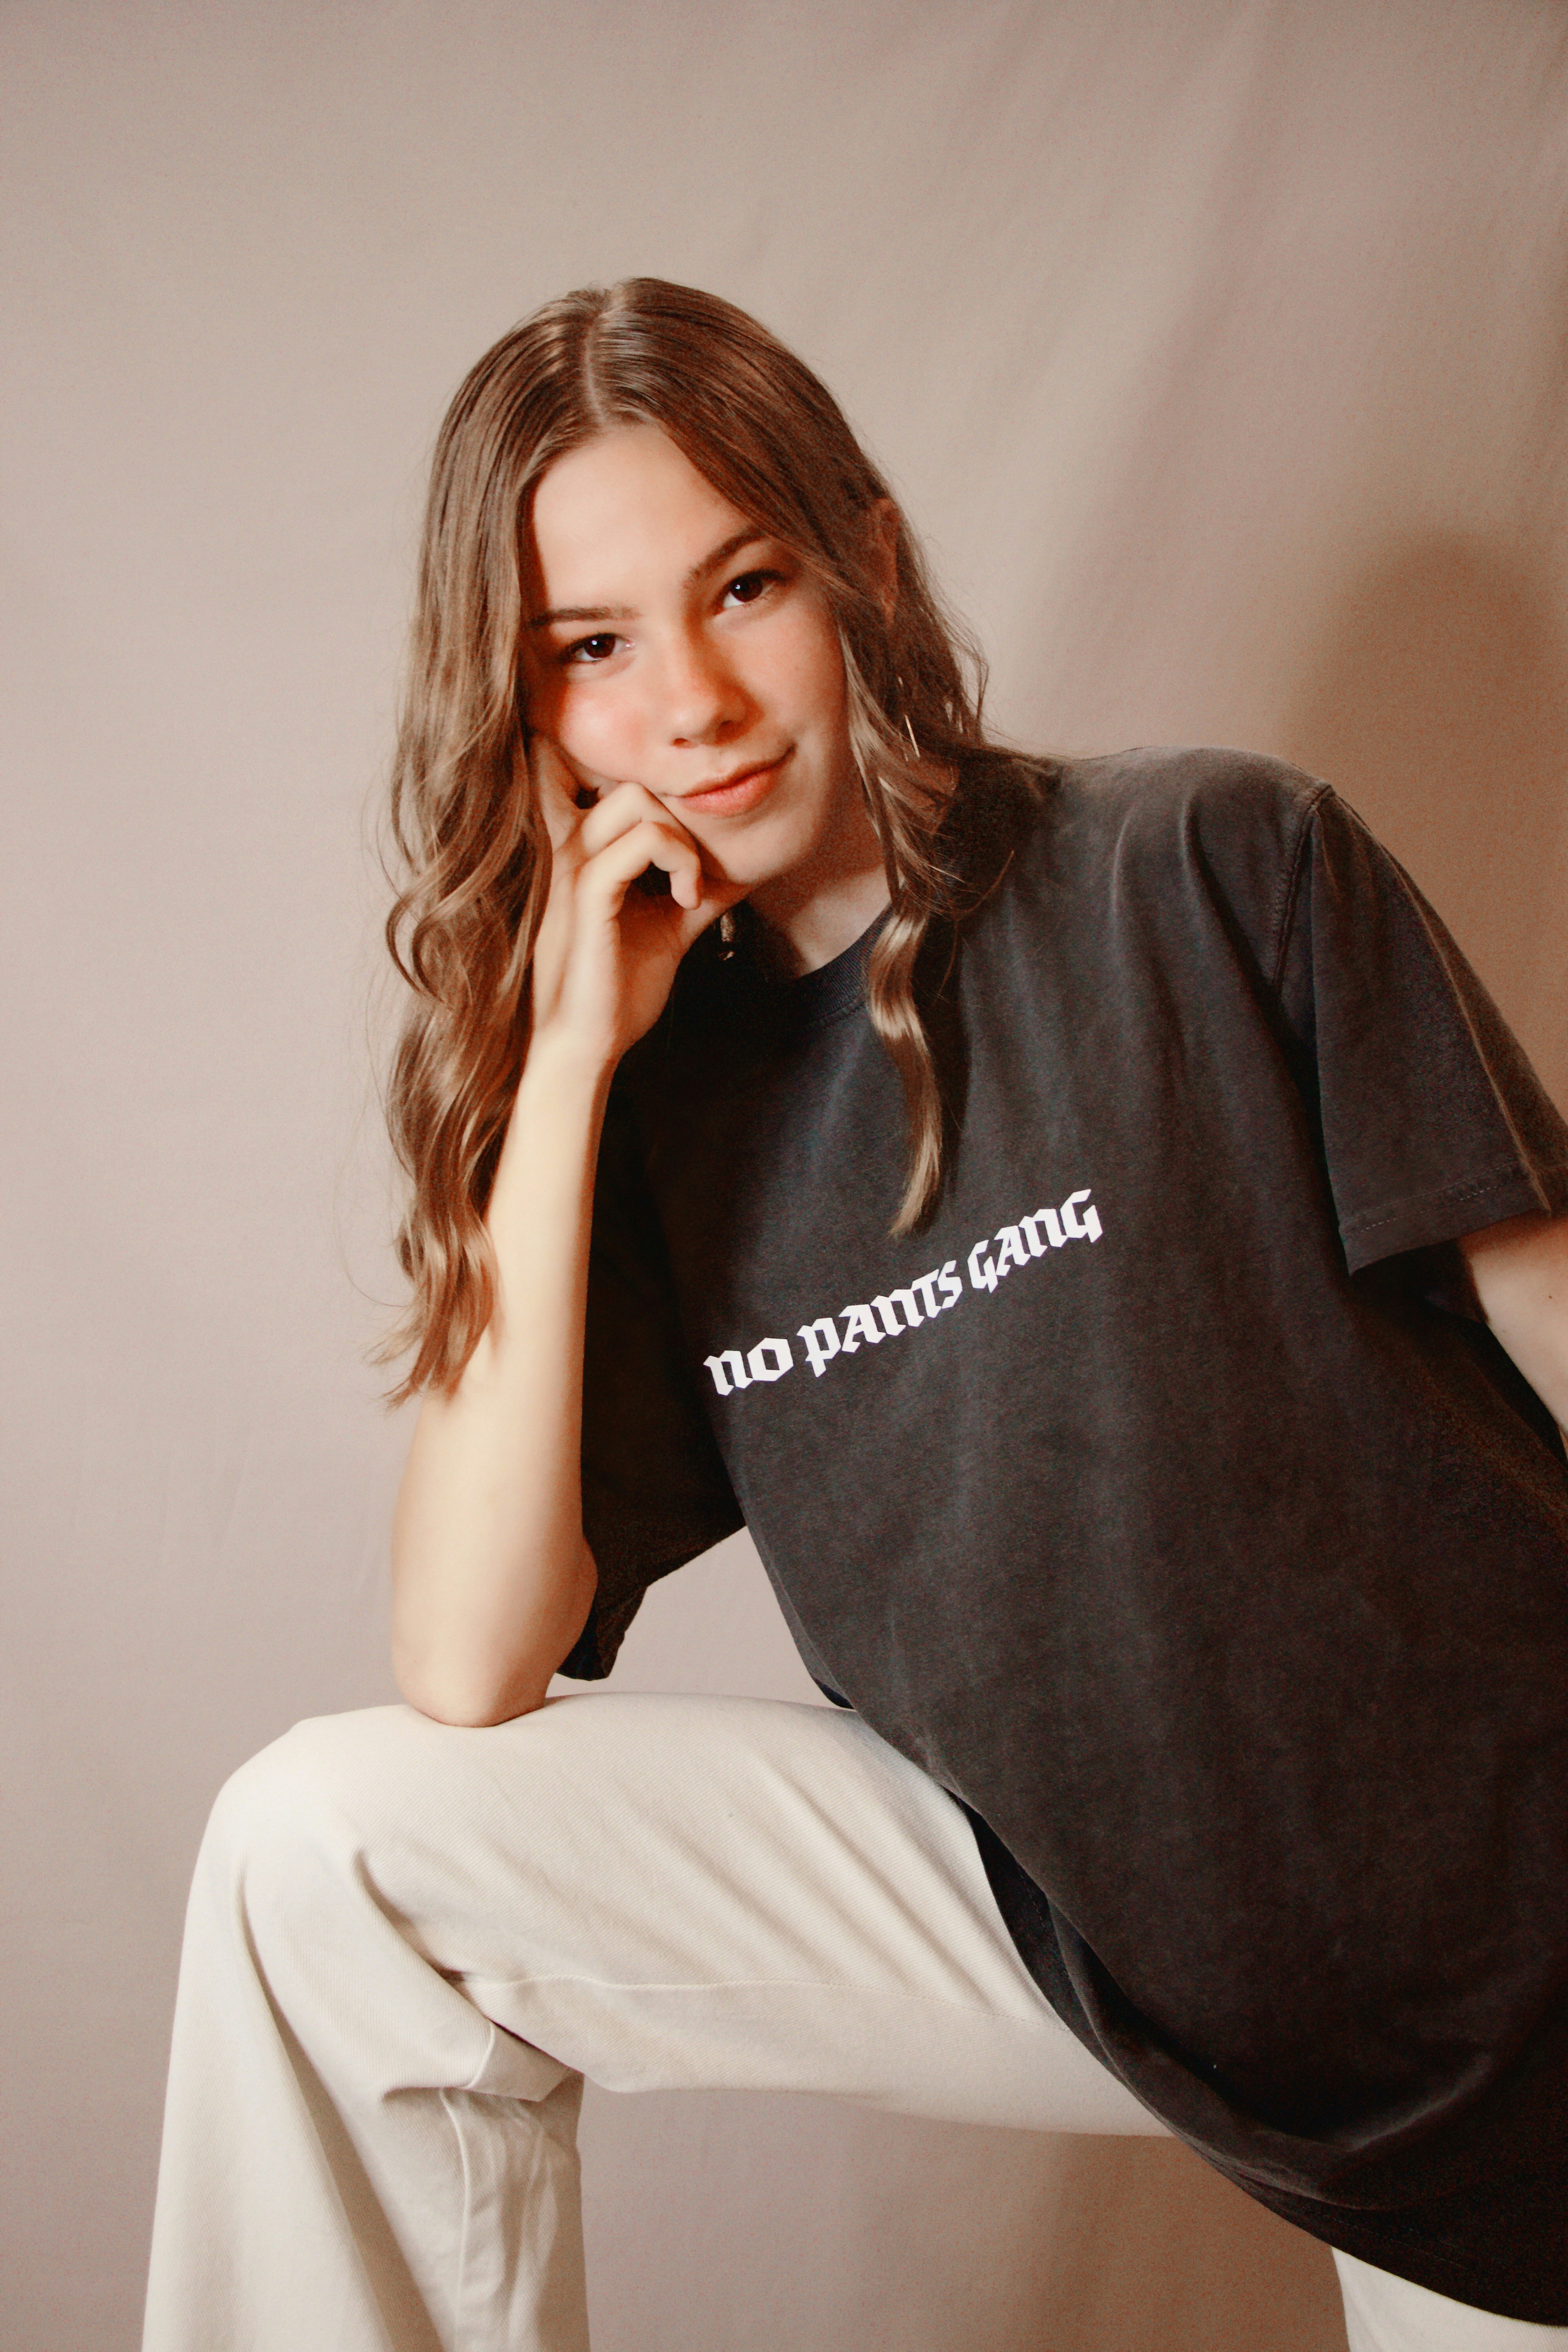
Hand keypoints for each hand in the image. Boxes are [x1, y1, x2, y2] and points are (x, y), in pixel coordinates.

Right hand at [526, 737, 744, 1070]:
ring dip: (684, 838)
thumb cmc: (617, 989)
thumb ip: (699, 892)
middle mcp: (570, 848)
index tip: (692, 829)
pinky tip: (688, 900)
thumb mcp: (669, 927)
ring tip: (695, 887)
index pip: (592, 773)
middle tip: (701, 865)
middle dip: (681, 810)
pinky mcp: (588, 896)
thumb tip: (746, 868)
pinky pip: (640, 844)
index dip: (649, 780)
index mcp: (581, 851)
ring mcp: (574, 869)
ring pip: (637, 800)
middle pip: (632, 778)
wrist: (586, 1044)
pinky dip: (680, 862)